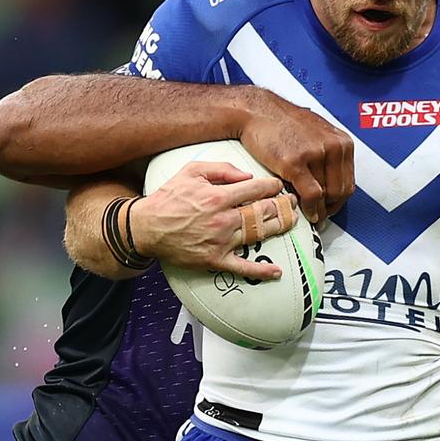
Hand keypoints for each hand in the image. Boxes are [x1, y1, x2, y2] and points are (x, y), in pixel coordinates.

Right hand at [132, 161, 297, 279]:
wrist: (146, 227)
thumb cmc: (169, 197)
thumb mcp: (191, 171)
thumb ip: (221, 168)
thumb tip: (247, 175)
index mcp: (218, 197)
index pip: (255, 189)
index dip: (272, 186)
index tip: (280, 185)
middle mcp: (223, 220)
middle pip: (262, 212)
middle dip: (282, 205)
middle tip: (293, 202)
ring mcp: (221, 242)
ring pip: (258, 234)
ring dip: (279, 227)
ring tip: (292, 221)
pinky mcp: (215, 260)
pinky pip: (242, 267)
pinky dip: (260, 271)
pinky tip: (276, 271)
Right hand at [239, 90, 354, 223]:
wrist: (257, 111)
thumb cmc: (283, 123)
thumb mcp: (318, 133)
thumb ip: (330, 154)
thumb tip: (334, 183)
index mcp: (342, 142)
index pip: (349, 182)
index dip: (339, 200)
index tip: (329, 207)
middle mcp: (333, 147)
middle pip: (340, 191)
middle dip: (329, 208)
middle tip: (319, 215)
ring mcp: (315, 154)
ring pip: (325, 195)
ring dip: (317, 209)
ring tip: (308, 212)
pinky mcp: (295, 163)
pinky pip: (310, 195)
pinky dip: (309, 208)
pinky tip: (304, 211)